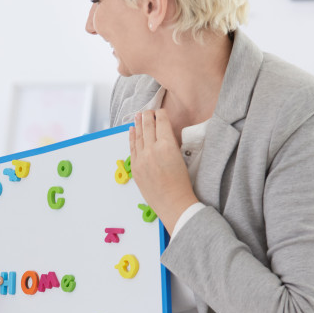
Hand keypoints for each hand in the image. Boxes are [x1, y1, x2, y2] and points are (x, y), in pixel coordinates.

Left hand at [129, 109, 197, 232]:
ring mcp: (141, 158)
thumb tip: (164, 134)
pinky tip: (132, 130)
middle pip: (148, 126)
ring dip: (138, 124)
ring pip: (138, 136)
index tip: (160, 111)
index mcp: (166, 145)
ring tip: (138, 116)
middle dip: (147, 116)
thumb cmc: (181, 183)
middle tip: (147, 110)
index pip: (161, 122)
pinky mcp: (135, 167)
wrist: (172, 202)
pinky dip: (132, 137)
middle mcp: (152, 149)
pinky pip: (132, 148)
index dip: (160, 114)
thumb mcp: (181, 157)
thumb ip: (171, 144)